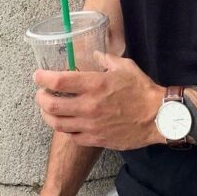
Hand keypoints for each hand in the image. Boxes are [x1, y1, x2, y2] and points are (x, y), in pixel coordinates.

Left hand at [33, 51, 165, 149]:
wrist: (158, 117)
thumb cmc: (142, 90)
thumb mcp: (125, 67)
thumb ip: (105, 60)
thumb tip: (93, 56)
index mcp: (95, 84)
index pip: (59, 81)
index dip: (43, 78)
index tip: (38, 76)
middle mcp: (89, 106)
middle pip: (51, 105)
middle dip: (40, 98)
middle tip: (41, 94)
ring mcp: (91, 125)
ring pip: (57, 123)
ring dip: (48, 115)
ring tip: (49, 109)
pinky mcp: (95, 139)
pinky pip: (72, 136)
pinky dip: (65, 128)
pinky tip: (67, 122)